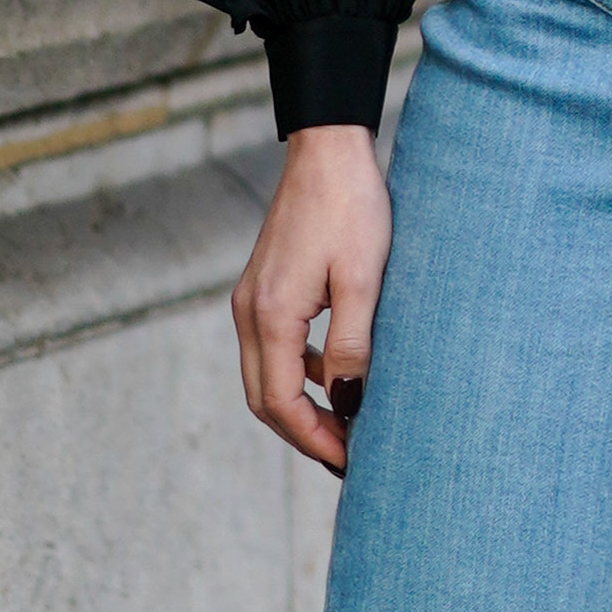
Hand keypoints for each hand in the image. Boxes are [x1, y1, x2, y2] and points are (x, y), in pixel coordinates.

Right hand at [232, 123, 394, 475]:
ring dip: (301, 407)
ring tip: (347, 425)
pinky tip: (337, 374)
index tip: (351, 461)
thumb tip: (349, 402)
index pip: (281, 402)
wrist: (329, 149)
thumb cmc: (352, 207)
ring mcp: (251, 299)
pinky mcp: (264, 287)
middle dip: (304, 433)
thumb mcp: (362, 281)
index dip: (315, 439)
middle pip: (265, 399)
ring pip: (267, 376)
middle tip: (348, 458)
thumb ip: (352, 346)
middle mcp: (249, 311)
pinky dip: (301, 374)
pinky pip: (274, 348)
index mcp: (270, 314)